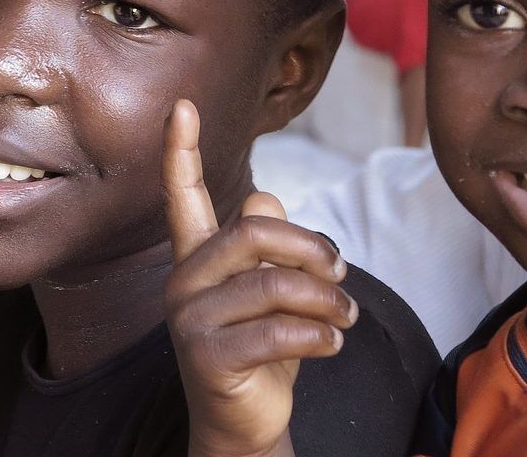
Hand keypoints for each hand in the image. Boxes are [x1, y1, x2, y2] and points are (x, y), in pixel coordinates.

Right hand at [163, 100, 355, 456]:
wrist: (247, 421)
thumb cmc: (264, 348)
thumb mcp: (273, 290)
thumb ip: (269, 243)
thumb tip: (265, 196)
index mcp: (199, 257)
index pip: (183, 197)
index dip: (179, 151)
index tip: (182, 105)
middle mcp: (185, 282)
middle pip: (254, 233)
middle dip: (311, 248)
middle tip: (341, 273)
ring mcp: (190, 320)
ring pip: (274, 285)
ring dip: (327, 302)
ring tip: (346, 317)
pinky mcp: (207, 358)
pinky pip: (278, 331)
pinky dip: (319, 336)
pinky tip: (333, 344)